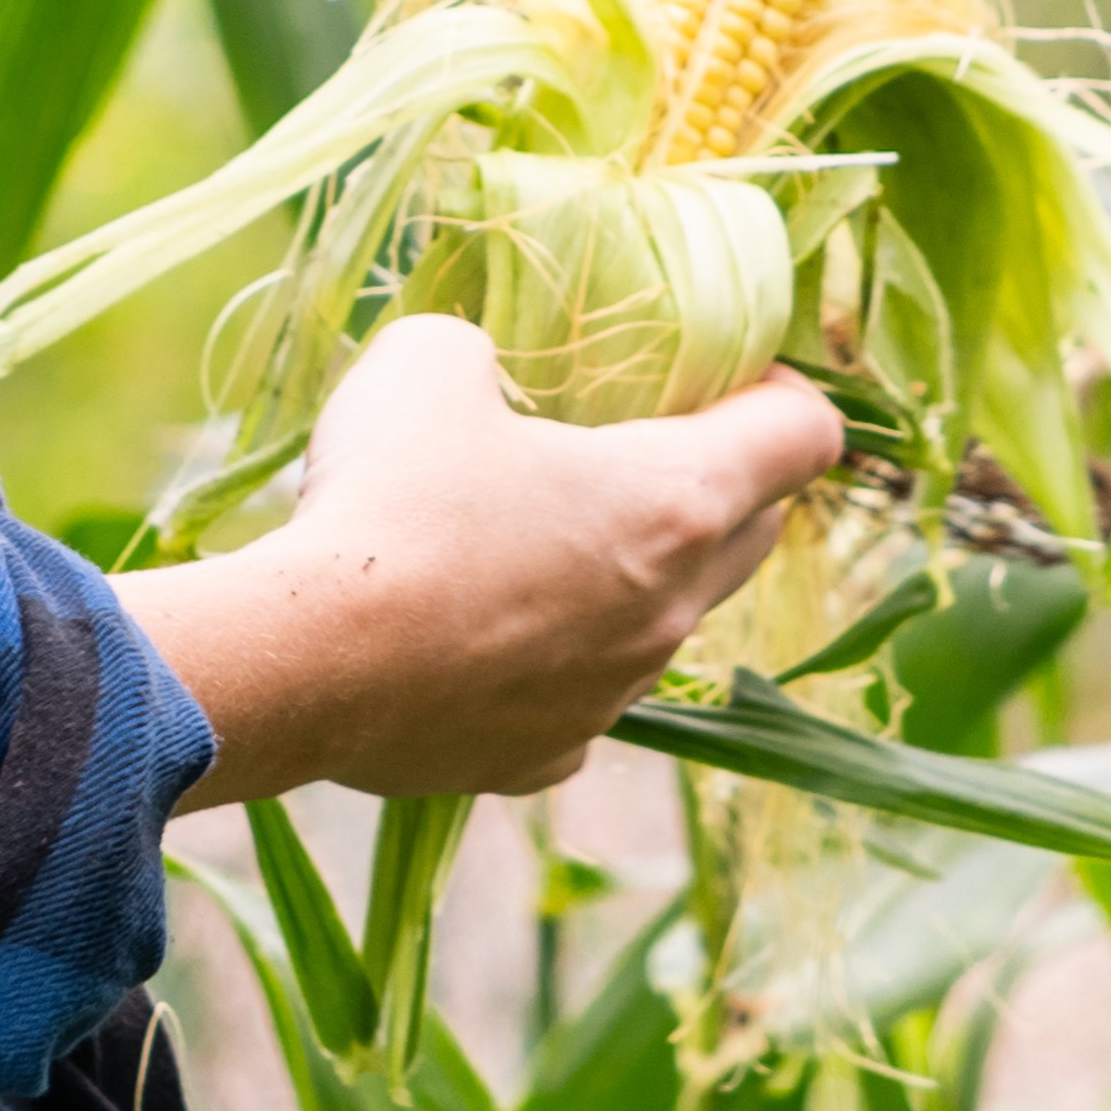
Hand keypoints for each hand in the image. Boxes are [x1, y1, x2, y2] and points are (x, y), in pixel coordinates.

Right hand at [122, 315, 842, 808]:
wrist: (304, 665)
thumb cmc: (389, 499)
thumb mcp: (430, 360)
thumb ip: (483, 351)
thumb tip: (479, 374)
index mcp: (675, 500)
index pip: (806, 437)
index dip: (785, 393)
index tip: (738, 375)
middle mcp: (669, 610)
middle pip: (754, 536)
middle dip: (725, 483)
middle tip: (644, 444)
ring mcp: (612, 697)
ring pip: (661, 624)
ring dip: (628, 577)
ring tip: (535, 540)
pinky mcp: (543, 759)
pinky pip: (577, 698)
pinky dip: (549, 661)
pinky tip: (475, 636)